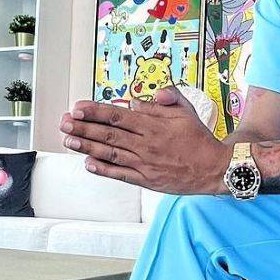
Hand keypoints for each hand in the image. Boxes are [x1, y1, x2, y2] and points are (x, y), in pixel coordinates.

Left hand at [59, 86, 230, 194]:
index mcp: (153, 125)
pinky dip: (104, 169)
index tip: (78, 107)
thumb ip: (164, 100)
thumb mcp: (186, 110)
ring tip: (68, 140)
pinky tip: (88, 164)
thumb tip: (138, 100)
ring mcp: (145, 163)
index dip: (95, 111)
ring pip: (110, 153)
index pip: (117, 115)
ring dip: (87, 146)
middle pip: (108, 134)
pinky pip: (120, 175)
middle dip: (83, 127)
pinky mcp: (147, 180)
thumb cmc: (199, 138)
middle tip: (64, 122)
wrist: (214, 168)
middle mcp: (146, 144)